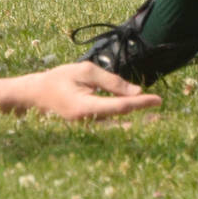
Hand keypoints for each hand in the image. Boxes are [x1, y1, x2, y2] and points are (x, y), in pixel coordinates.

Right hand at [12, 63, 161, 119]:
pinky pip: (109, 119)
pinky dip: (121, 114)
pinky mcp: (88, 125)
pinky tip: (134, 110)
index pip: (120, 107)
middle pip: (121, 117)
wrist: (36, 95)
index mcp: (86, 107)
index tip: (159, 100)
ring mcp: (87, 126)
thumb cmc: (59, 78)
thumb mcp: (85, 71)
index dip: (141, 104)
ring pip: (116, 120)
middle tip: (162, 108)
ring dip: (133, 114)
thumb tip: (136, 92)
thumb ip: (111, 81)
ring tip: (153, 110)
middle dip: (141, 113)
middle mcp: (88, 122)